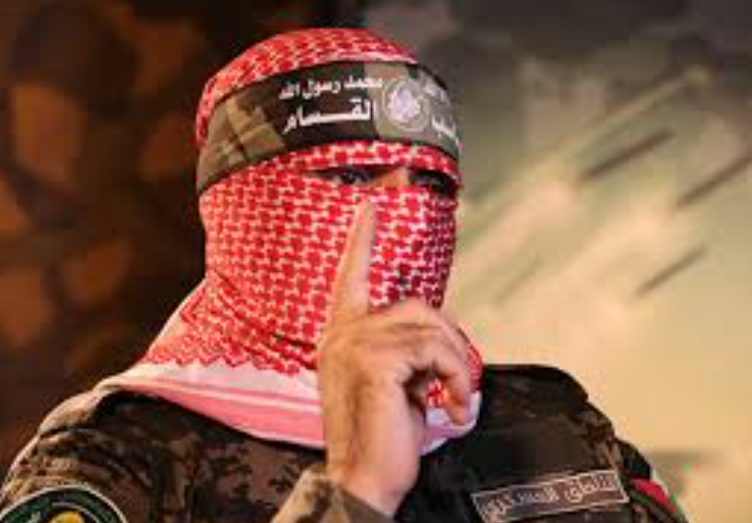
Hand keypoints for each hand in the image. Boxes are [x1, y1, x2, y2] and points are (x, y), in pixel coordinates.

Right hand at [318, 201, 471, 515]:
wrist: (361, 480)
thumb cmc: (379, 438)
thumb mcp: (392, 386)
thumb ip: (405, 352)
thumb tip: (440, 340)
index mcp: (343, 335)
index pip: (351, 275)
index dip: (362, 239)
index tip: (371, 206)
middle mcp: (343, 333)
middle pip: (416, 305)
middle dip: (449, 340)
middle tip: (459, 381)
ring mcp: (356, 342)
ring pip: (430, 327)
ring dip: (456, 365)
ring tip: (455, 399)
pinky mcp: (374, 358)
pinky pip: (435, 349)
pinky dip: (456, 376)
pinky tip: (452, 405)